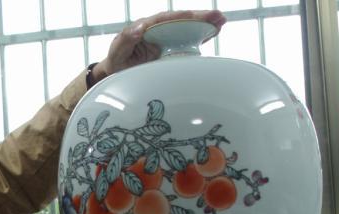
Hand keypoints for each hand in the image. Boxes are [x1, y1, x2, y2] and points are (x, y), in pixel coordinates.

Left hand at [91, 10, 225, 81]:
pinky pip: (188, 39)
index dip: (180, 17)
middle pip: (182, 20)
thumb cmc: (117, 61)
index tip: (192, 16)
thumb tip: (139, 28)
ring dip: (205, 24)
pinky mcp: (171, 48)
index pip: (166, 19)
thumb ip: (125, 39)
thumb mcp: (117, 51)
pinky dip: (201, 36)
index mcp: (146, 26)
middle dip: (200, 17)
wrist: (118, 73)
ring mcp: (167, 38)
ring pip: (188, 28)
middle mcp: (159, 29)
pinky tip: (214, 33)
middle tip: (218, 16)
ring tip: (221, 22)